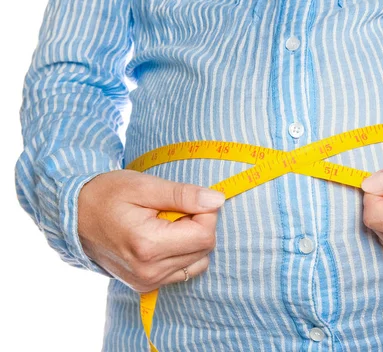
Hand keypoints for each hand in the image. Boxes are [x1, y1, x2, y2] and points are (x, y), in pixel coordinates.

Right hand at [78, 169, 224, 291]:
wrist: (74, 215)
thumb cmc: (107, 194)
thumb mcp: (145, 186)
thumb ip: (183, 195)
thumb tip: (217, 201)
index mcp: (148, 246)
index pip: (205, 234)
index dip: (205, 211)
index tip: (187, 199)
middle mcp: (149, 271)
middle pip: (204, 248)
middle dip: (198, 224)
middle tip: (173, 209)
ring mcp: (147, 282)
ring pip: (198, 261)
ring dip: (192, 240)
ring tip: (166, 223)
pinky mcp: (146, 285)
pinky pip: (184, 270)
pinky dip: (183, 252)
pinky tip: (163, 238)